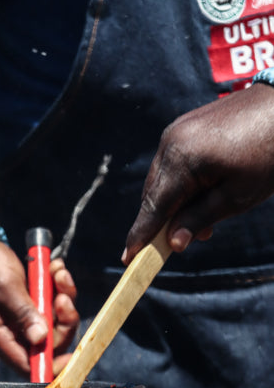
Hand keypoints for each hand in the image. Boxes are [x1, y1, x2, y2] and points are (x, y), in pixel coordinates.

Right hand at [0, 233, 78, 375]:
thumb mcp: (3, 285)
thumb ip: (23, 311)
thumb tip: (41, 339)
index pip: (28, 365)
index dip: (51, 364)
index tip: (70, 354)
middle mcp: (10, 332)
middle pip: (47, 344)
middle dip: (63, 322)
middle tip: (64, 297)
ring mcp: (19, 318)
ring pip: (53, 322)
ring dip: (63, 299)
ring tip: (59, 272)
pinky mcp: (25, 305)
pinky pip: (49, 305)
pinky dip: (57, 288)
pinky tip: (55, 268)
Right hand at [123, 84, 273, 263]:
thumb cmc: (268, 153)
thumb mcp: (237, 197)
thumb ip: (200, 220)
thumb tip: (173, 244)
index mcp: (182, 159)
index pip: (154, 207)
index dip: (141, 235)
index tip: (128, 259)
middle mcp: (170, 143)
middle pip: (153, 195)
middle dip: (160, 223)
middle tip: (174, 246)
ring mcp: (175, 132)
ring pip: (161, 181)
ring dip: (172, 206)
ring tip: (200, 225)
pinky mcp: (183, 127)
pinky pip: (171, 165)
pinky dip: (179, 186)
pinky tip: (200, 198)